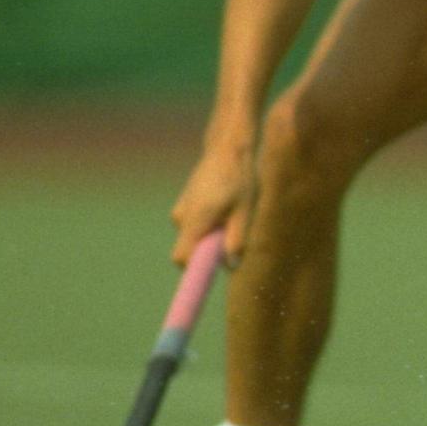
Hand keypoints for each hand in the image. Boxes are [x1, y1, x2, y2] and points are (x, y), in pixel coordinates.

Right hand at [171, 142, 256, 267]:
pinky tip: (224, 207)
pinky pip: (196, 226)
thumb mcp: (245, 210)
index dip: (193, 271)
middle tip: (231, 236)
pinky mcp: (185, 205)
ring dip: (211, 235)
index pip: (182, 258)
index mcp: (195, 220)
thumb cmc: (239, 178)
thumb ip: (237, 239)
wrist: (227, 148)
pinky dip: (209, 225)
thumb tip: (231, 266)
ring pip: (195, 237)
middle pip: (189, 251)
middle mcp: (182, 217)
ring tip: (232, 214)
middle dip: (208, 252)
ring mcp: (181, 210)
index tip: (208, 277)